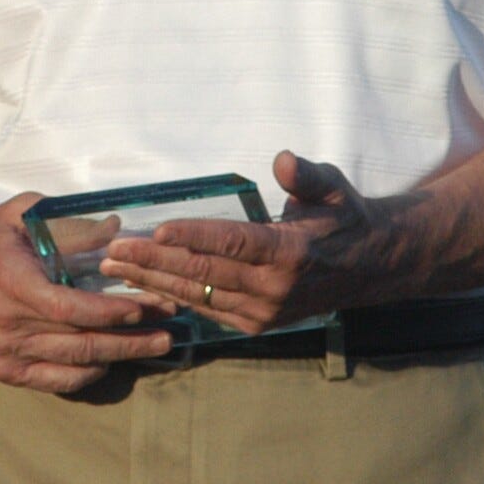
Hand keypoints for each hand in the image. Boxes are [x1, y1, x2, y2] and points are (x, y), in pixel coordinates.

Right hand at [0, 196, 174, 392]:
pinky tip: (113, 359)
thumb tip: (116, 231)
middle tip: (169, 331)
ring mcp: (6, 354)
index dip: (112, 312)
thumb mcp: (22, 213)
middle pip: (81, 341)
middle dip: (131, 336)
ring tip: (156, 345)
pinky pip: (57, 381)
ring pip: (75, 364)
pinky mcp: (6, 372)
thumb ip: (68, 222)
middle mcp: (8, 325)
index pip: (70, 308)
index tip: (147, 306)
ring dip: (121, 356)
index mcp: (10, 282)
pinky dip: (90, 373)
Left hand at [101, 152, 387, 333]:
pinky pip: (206, 309)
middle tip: (113, 250)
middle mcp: (273, 288)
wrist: (369, 269)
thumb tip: (283, 160)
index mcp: (289, 253)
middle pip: (203, 273)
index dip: (192, 236)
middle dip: (153, 260)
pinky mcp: (254, 323)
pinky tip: (142, 286)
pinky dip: (172, 298)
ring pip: (197, 295)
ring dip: (152, 281)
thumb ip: (307, 176)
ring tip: (114, 268)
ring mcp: (262, 312)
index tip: (156, 228)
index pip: (232, 243)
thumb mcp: (333, 189)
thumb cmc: (344, 219)